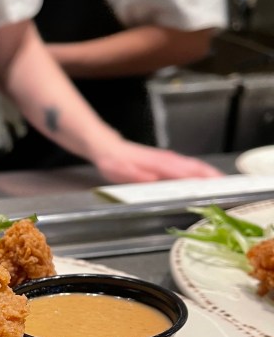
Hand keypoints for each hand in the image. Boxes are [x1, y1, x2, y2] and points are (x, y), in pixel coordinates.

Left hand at [92, 138, 223, 184]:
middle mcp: (168, 160)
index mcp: (159, 163)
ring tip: (222, 188)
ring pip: (193, 167)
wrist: (107, 147)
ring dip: (209, 176)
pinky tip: (203, 183)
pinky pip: (187, 168)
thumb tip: (150, 178)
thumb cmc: (114, 161)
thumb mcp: (119, 170)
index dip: (202, 179)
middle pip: (196, 168)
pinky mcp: (166, 162)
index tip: (217, 187)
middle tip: (228, 189)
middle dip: (213, 178)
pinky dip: (199, 175)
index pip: (186, 171)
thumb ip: (135, 175)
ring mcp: (168, 160)